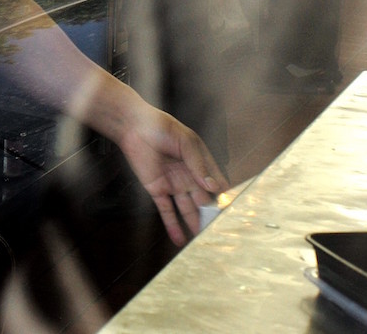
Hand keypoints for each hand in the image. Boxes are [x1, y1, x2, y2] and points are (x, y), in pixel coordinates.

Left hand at [107, 102, 228, 245]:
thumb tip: (213, 186)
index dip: (225, 197)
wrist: (133, 126)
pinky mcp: (157, 190)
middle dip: (212, 216)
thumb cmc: (161, 127)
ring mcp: (174, 185)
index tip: (233, 212)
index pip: (217, 184)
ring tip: (203, 241)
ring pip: (188, 210)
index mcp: (201, 164)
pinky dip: (172, 225)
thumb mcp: (185, 142)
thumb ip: (198, 164)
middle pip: (204, 201)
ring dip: (195, 224)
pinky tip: (179, 240)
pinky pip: (166, 210)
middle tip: (220, 232)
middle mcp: (190, 177)